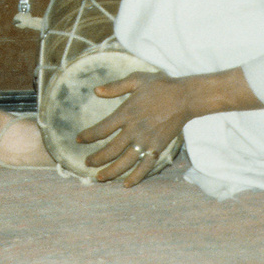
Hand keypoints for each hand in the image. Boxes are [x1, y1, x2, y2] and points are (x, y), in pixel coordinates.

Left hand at [75, 72, 191, 186]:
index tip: (79, 140)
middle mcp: (134, 130)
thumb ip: (115, 87)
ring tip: (100, 178)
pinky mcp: (158, 148)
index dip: (88, 136)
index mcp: (126, 113)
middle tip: (87, 163)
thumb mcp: (136, 80)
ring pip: (125, 161)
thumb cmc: (160, 86)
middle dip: (96, 158)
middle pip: (110, 149)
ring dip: (111, 171)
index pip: (101, 129)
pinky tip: (126, 184)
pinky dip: (136, 177)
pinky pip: (145, 166)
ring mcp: (146, 141)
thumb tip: (96, 91)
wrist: (184, 97)